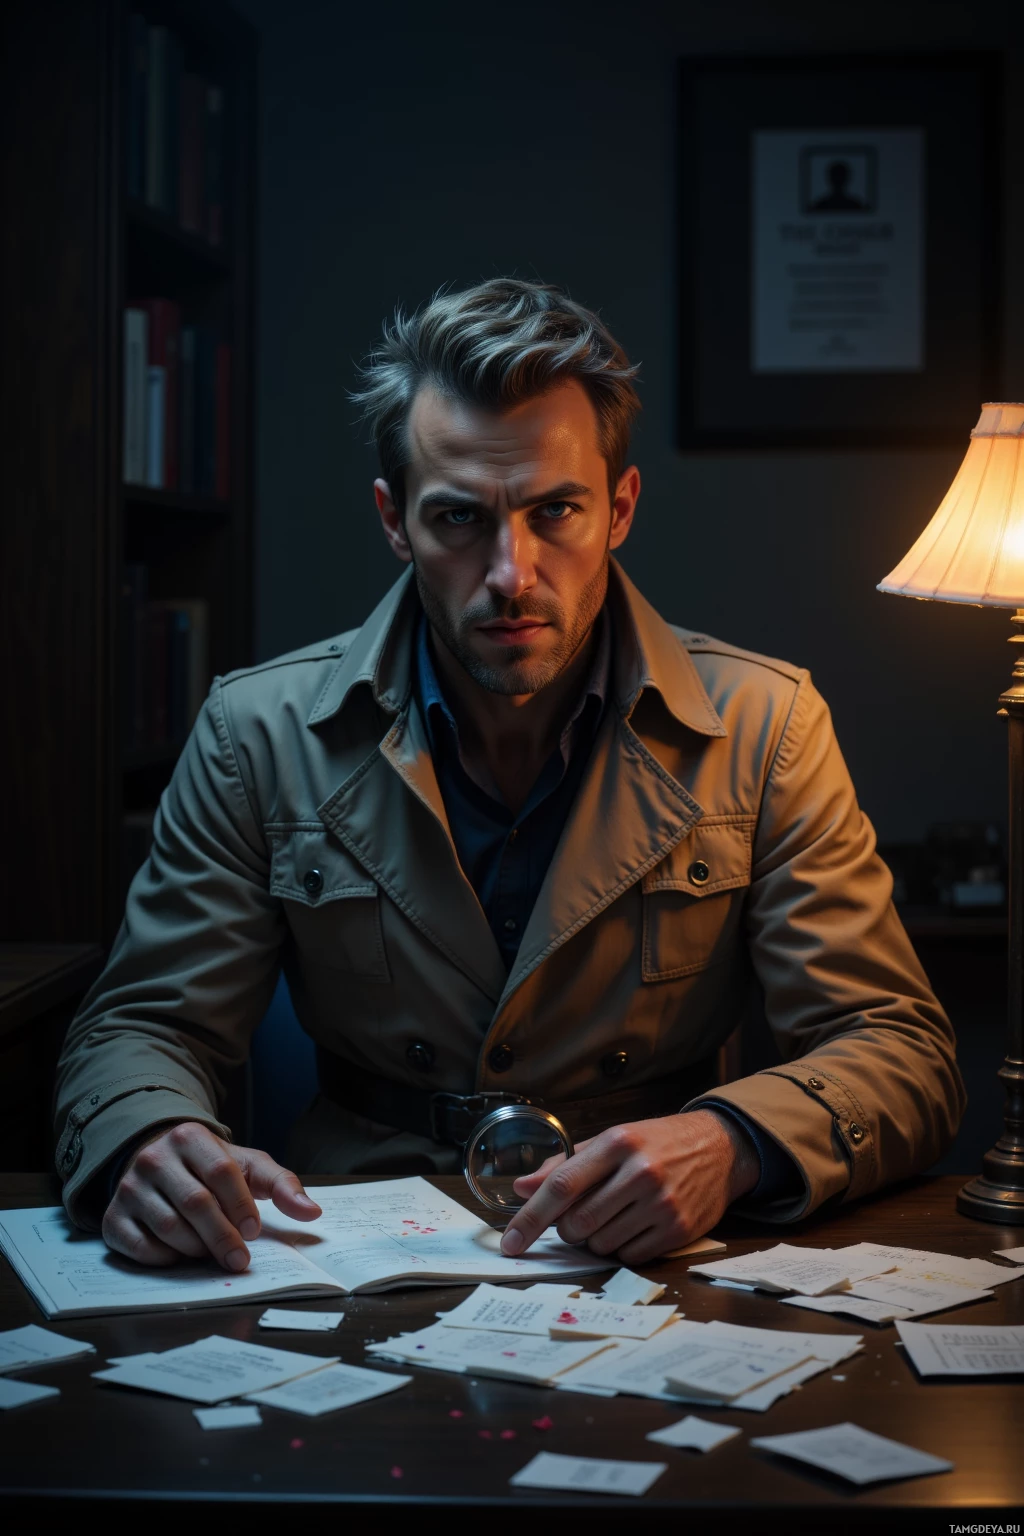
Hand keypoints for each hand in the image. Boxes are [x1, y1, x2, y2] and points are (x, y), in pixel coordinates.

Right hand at [102, 1121, 321, 1271]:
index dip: (241, 1207)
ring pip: (168, 1228)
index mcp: (190, 1138)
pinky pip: (140, 1248)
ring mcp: (129, 1188)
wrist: (157, 1163)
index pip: (221, 1173)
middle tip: (239, 1260)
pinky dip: (165, 1259)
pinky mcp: (113, 1217)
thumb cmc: (209, 1168)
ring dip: (196, 1249)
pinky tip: (180, 1256)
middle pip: (196, 1203)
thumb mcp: (246, 1166)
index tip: (254, 1232)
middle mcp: (155, 1158)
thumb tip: (312, 1212)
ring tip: (211, 1254)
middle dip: (223, 1237)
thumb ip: (281, 1184)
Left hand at [499, 1109, 758, 1263]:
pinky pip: (629, 1256)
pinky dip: (621, 1247)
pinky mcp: (679, 1230)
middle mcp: (641, 1172)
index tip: (510, 1242)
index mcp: (618, 1142)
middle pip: (578, 1223)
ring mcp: (662, 1203)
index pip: (562, 1185)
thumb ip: (565, 1165)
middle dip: (567, 1228)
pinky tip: (635, 1224)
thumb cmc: (656, 1143)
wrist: (720, 1148)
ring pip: (601, 1244)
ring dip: (595, 1238)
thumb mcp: (611, 1140)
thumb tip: (522, 1188)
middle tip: (580, 1215)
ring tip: (614, 1214)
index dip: (530, 1217)